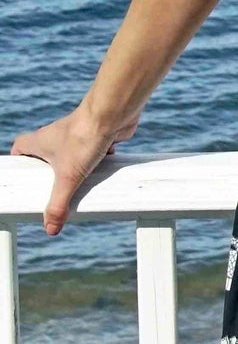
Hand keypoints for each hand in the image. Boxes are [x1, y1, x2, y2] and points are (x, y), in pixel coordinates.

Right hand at [9, 104, 139, 235]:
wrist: (112, 114)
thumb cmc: (84, 137)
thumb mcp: (68, 177)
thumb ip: (58, 204)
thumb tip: (50, 229)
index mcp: (41, 141)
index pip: (20, 147)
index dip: (18, 160)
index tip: (21, 175)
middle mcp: (57, 135)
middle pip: (46, 153)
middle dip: (49, 172)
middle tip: (52, 191)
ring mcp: (78, 135)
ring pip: (72, 154)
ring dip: (76, 168)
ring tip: (79, 188)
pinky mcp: (98, 136)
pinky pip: (95, 152)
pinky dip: (98, 163)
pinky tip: (104, 174)